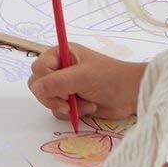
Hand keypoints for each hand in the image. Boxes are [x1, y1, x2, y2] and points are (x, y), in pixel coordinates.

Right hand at [28, 45, 145, 121]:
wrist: (131, 95)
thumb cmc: (109, 78)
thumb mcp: (82, 77)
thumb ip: (56, 82)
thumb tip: (36, 88)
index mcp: (62, 54)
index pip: (38, 68)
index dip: (45, 79)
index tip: (60, 86)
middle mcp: (61, 68)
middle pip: (38, 85)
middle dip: (53, 97)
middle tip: (68, 100)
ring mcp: (66, 86)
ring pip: (48, 100)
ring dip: (65, 106)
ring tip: (85, 103)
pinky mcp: (71, 101)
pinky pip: (58, 111)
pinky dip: (71, 112)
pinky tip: (88, 108)